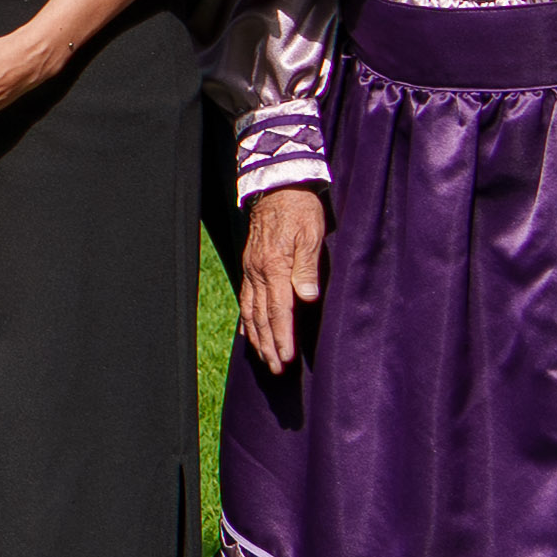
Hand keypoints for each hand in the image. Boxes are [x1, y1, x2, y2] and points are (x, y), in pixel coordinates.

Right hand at [235, 186, 325, 375]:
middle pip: (262, 316)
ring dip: (258, 337)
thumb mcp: (311, 235)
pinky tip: (249, 332)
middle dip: (269, 345)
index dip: (282, 336)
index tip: (286, 358)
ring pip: (251, 311)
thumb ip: (307, 267)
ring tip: (264, 358)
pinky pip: (245, 298)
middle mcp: (258, 272)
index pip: (279, 310)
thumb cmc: (300, 210)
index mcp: (275, 266)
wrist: (277, 187)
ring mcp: (251, 269)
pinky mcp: (250, 266)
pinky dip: (246, 319)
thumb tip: (307, 297)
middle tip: (276, 369)